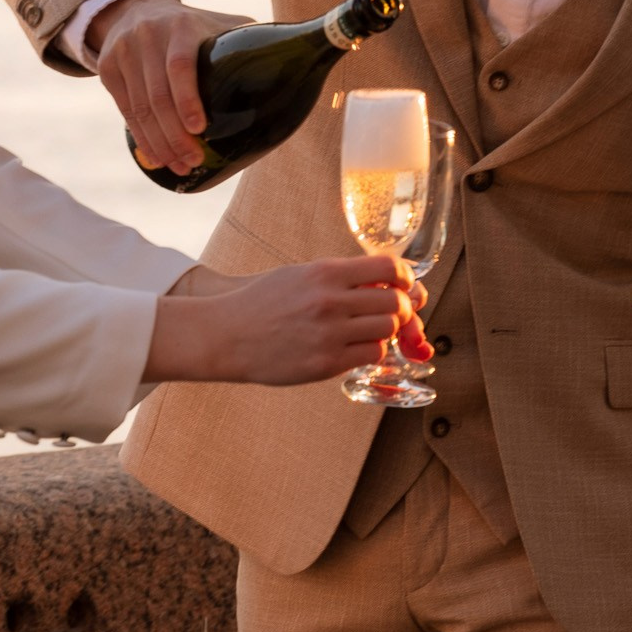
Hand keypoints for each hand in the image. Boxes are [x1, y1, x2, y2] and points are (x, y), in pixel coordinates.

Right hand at [88, 0, 245, 175]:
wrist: (135, 9)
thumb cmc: (190, 27)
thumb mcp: (217, 23)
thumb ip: (248, 38)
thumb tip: (295, 60)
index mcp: (181, 26)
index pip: (179, 66)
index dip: (188, 100)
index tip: (200, 129)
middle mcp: (147, 37)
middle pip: (158, 97)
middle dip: (176, 136)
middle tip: (194, 161)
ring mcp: (123, 53)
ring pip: (140, 109)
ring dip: (160, 144)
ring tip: (180, 166)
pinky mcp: (107, 69)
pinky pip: (125, 110)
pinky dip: (142, 138)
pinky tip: (157, 156)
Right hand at [145, 257, 416, 388]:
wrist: (227, 335)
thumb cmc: (261, 303)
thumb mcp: (299, 275)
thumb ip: (338, 276)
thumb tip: (382, 281)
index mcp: (325, 272)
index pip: (389, 268)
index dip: (405, 278)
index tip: (404, 285)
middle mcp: (330, 301)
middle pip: (396, 303)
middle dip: (403, 308)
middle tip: (395, 314)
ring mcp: (329, 334)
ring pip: (388, 330)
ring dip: (387, 331)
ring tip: (371, 331)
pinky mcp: (326, 363)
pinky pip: (370, 355)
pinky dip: (371, 351)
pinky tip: (357, 347)